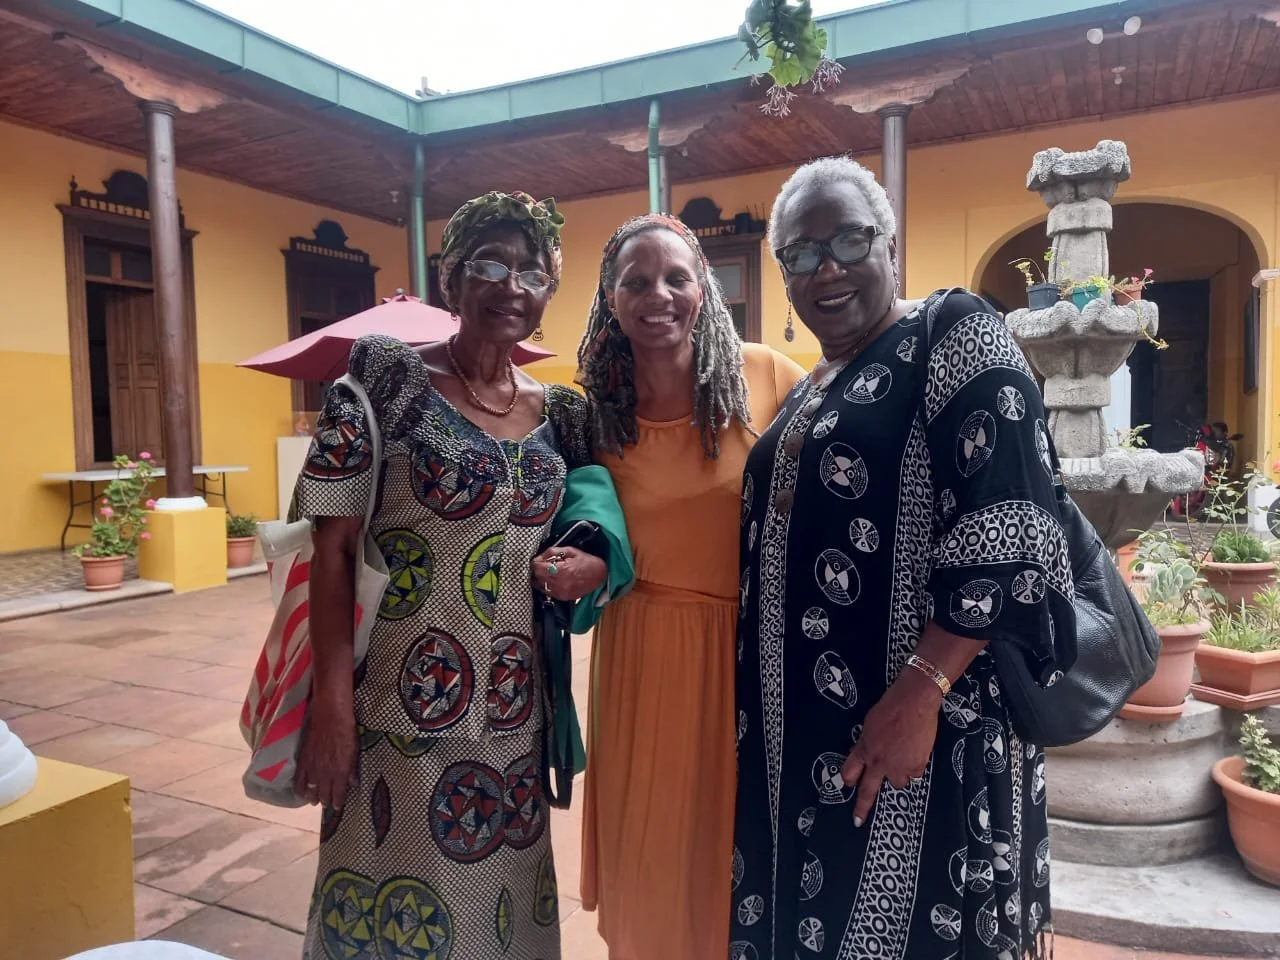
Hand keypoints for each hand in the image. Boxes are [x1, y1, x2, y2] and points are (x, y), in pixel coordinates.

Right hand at [293, 697, 358, 809]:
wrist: (330, 716)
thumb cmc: (346, 731)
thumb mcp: (355, 750)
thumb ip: (352, 769)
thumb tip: (353, 783)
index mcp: (340, 771)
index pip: (338, 793)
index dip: (337, 801)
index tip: (338, 807)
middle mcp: (325, 773)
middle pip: (323, 793)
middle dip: (325, 801)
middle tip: (326, 805)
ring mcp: (313, 767)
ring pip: (311, 788)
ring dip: (312, 797)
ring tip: (313, 802)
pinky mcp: (303, 760)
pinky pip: (299, 779)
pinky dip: (299, 788)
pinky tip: (301, 793)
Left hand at [531, 545, 606, 601]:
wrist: (600, 575)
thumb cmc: (585, 561)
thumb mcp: (570, 550)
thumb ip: (552, 552)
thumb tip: (538, 557)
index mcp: (562, 570)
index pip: (537, 567)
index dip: (535, 562)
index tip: (537, 559)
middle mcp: (560, 583)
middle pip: (537, 577)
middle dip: (536, 570)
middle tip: (541, 564)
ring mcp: (561, 592)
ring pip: (540, 586)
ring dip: (540, 578)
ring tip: (546, 572)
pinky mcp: (563, 597)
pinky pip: (547, 592)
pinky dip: (546, 585)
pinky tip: (551, 579)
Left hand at [841, 667, 942, 826]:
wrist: (914, 703)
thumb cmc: (890, 706)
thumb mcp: (871, 724)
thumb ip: (868, 742)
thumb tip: (869, 751)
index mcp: (864, 749)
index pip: (850, 772)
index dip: (849, 780)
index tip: (849, 786)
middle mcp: (878, 762)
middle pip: (867, 790)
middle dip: (862, 808)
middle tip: (857, 821)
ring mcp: (897, 767)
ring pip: (897, 783)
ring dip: (899, 775)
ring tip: (904, 757)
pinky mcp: (916, 766)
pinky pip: (915, 774)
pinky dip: (916, 766)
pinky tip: (917, 752)